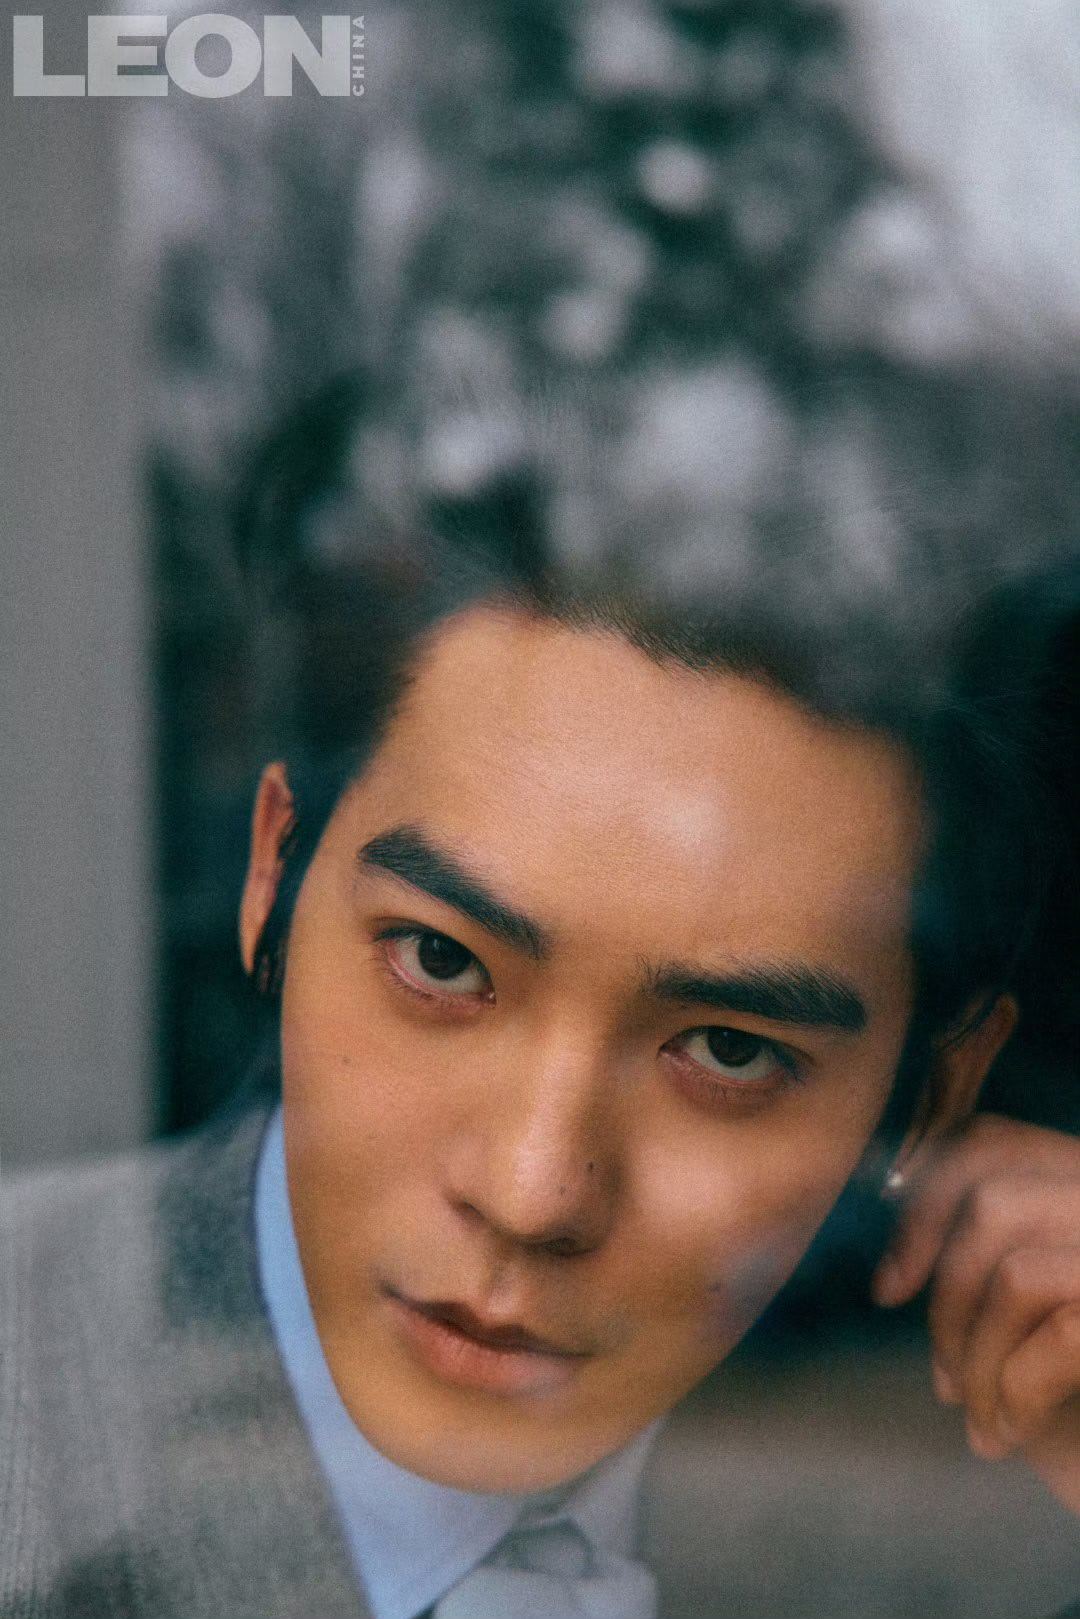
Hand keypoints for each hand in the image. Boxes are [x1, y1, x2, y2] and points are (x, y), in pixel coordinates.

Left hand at [873, 1113, 1079, 1516]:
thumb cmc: (1074, 1380)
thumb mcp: (1028, 1301)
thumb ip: (980, 1256)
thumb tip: (889, 1276)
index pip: (989, 1142)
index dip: (922, 1209)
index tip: (886, 1289)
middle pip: (991, 1204)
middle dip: (946, 1301)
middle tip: (940, 1382)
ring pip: (1015, 1275)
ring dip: (977, 1362)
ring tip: (978, 1422)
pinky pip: (1059, 1337)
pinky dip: (1017, 1395)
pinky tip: (1011, 1434)